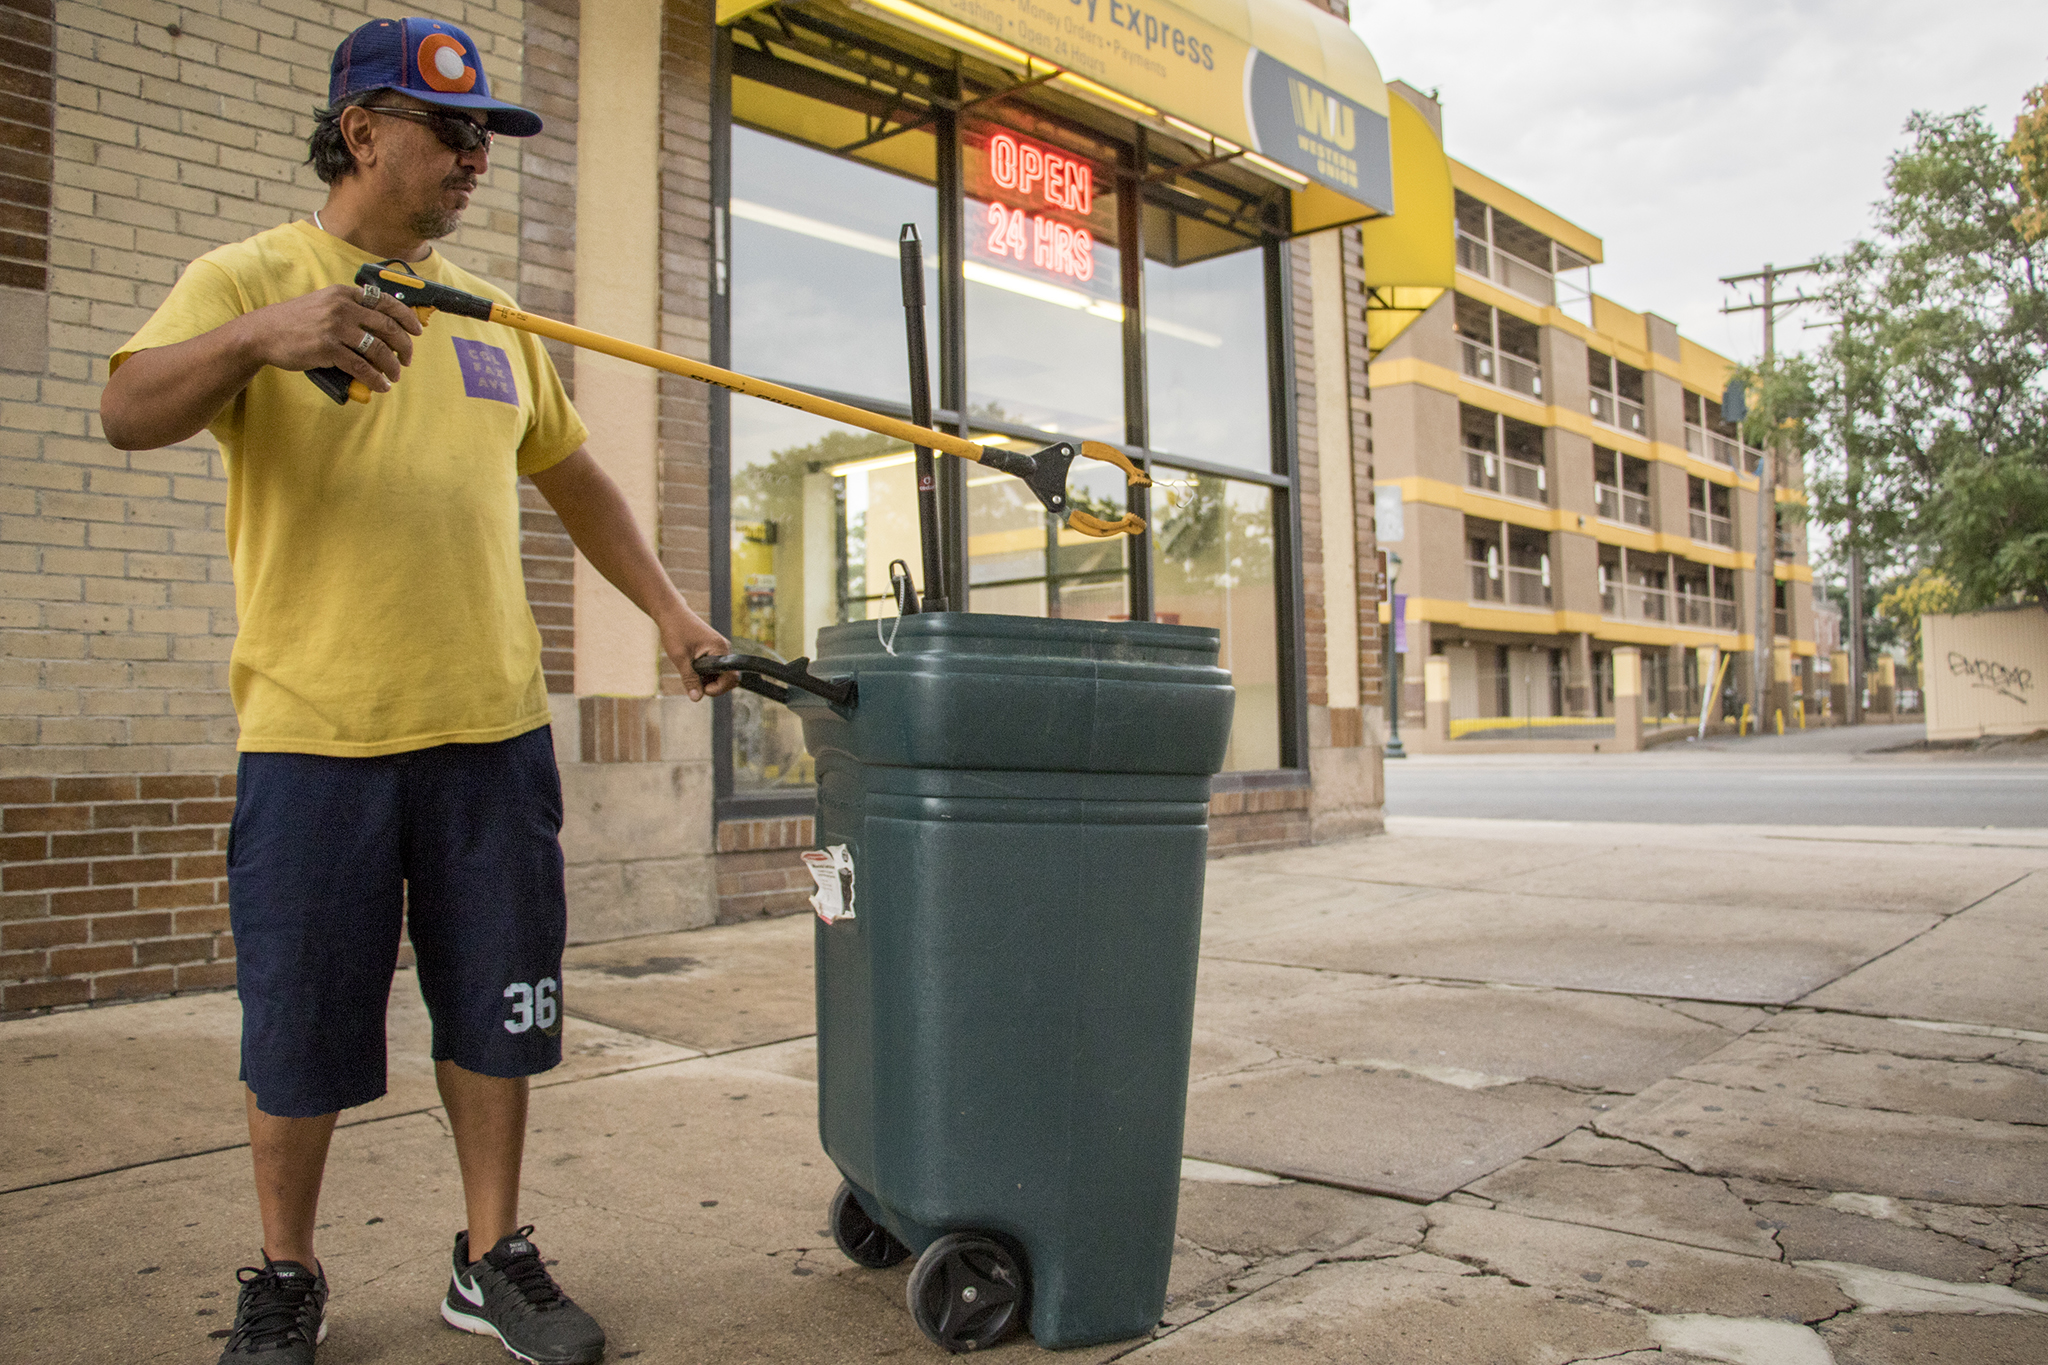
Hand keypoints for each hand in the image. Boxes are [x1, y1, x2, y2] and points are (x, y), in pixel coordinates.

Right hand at [240, 284, 424, 393]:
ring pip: (377, 349)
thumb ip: (349, 310)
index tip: (417, 330)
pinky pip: (361, 366)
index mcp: (344, 293)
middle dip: (404, 345)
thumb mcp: (323, 304)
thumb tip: (381, 329)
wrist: (263, 332)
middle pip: (388, 326)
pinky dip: (375, 378)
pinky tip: (380, 385)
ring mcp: (335, 327)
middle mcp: (342, 307)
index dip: (407, 317)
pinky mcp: (327, 349)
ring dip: (391, 366)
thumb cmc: (296, 321)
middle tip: (407, 359)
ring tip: (394, 376)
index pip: (386, 301)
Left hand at [661, 608, 736, 700]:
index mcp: (720, 649)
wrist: (671, 613)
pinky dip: (704, 672)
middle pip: (727, 677)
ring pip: (719, 673)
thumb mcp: (680, 658)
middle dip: (712, 685)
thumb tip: (696, 698)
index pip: (731, 677)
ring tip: (689, 672)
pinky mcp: (713, 649)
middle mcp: (724, 649)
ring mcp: (719, 649)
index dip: (718, 688)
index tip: (702, 690)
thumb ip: (690, 679)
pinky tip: (691, 667)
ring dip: (706, 679)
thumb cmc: (675, 630)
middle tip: (694, 684)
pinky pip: (714, 667)